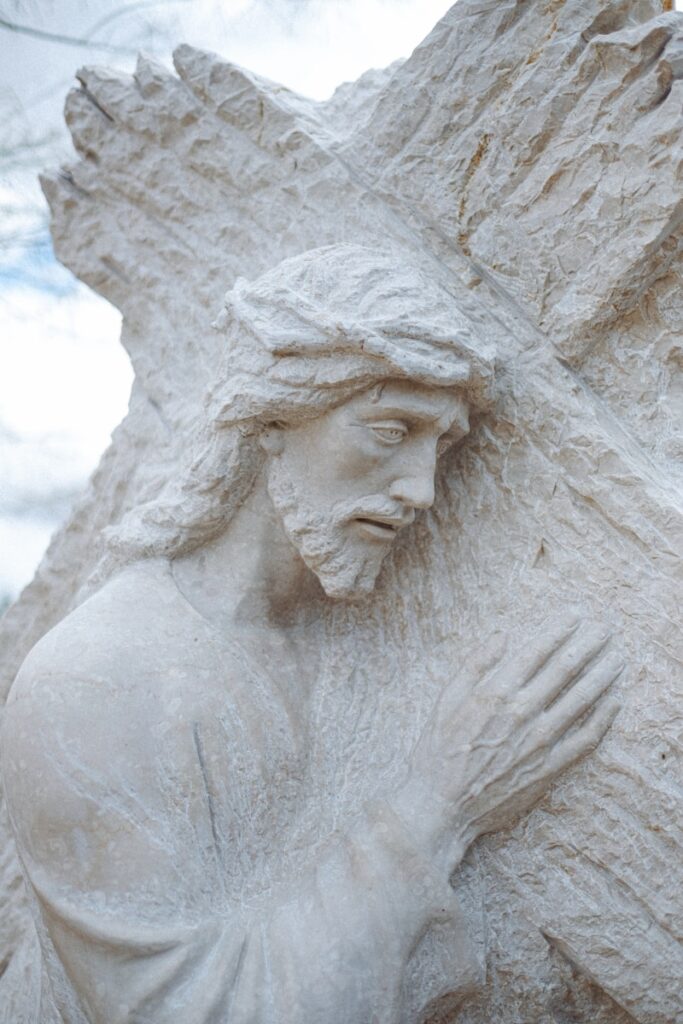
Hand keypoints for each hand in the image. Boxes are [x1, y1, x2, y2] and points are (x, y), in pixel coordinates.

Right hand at [390, 618, 622, 871]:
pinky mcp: (550, 767)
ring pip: (582, 699)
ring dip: (603, 674)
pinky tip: (615, 702)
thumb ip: (475, 664)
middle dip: (588, 644)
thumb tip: (502, 635)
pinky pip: (586, 738)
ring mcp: (540, 740)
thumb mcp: (445, 699)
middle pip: (566, 668)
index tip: (576, 614)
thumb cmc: (438, 750)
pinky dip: (604, 718)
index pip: (537, 650)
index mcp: (496, 691)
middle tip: (605, 628)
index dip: (559, 629)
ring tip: (617, 657)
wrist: (442, 805)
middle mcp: (523, 711)